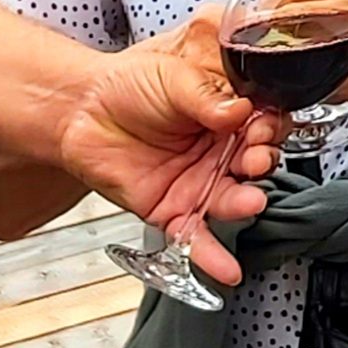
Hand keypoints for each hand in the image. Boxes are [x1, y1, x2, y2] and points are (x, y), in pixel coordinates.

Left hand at [56, 31, 281, 285]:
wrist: (80, 112)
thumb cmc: (126, 88)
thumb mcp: (173, 78)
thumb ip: (208, 97)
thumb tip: (241, 109)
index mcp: (225, 117)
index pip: (262, 127)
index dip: (267, 129)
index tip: (260, 128)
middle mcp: (218, 153)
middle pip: (254, 166)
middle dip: (261, 164)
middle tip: (256, 160)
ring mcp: (198, 184)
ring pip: (231, 201)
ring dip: (245, 204)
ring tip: (250, 201)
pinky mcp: (173, 210)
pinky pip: (196, 238)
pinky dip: (212, 258)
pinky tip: (227, 269)